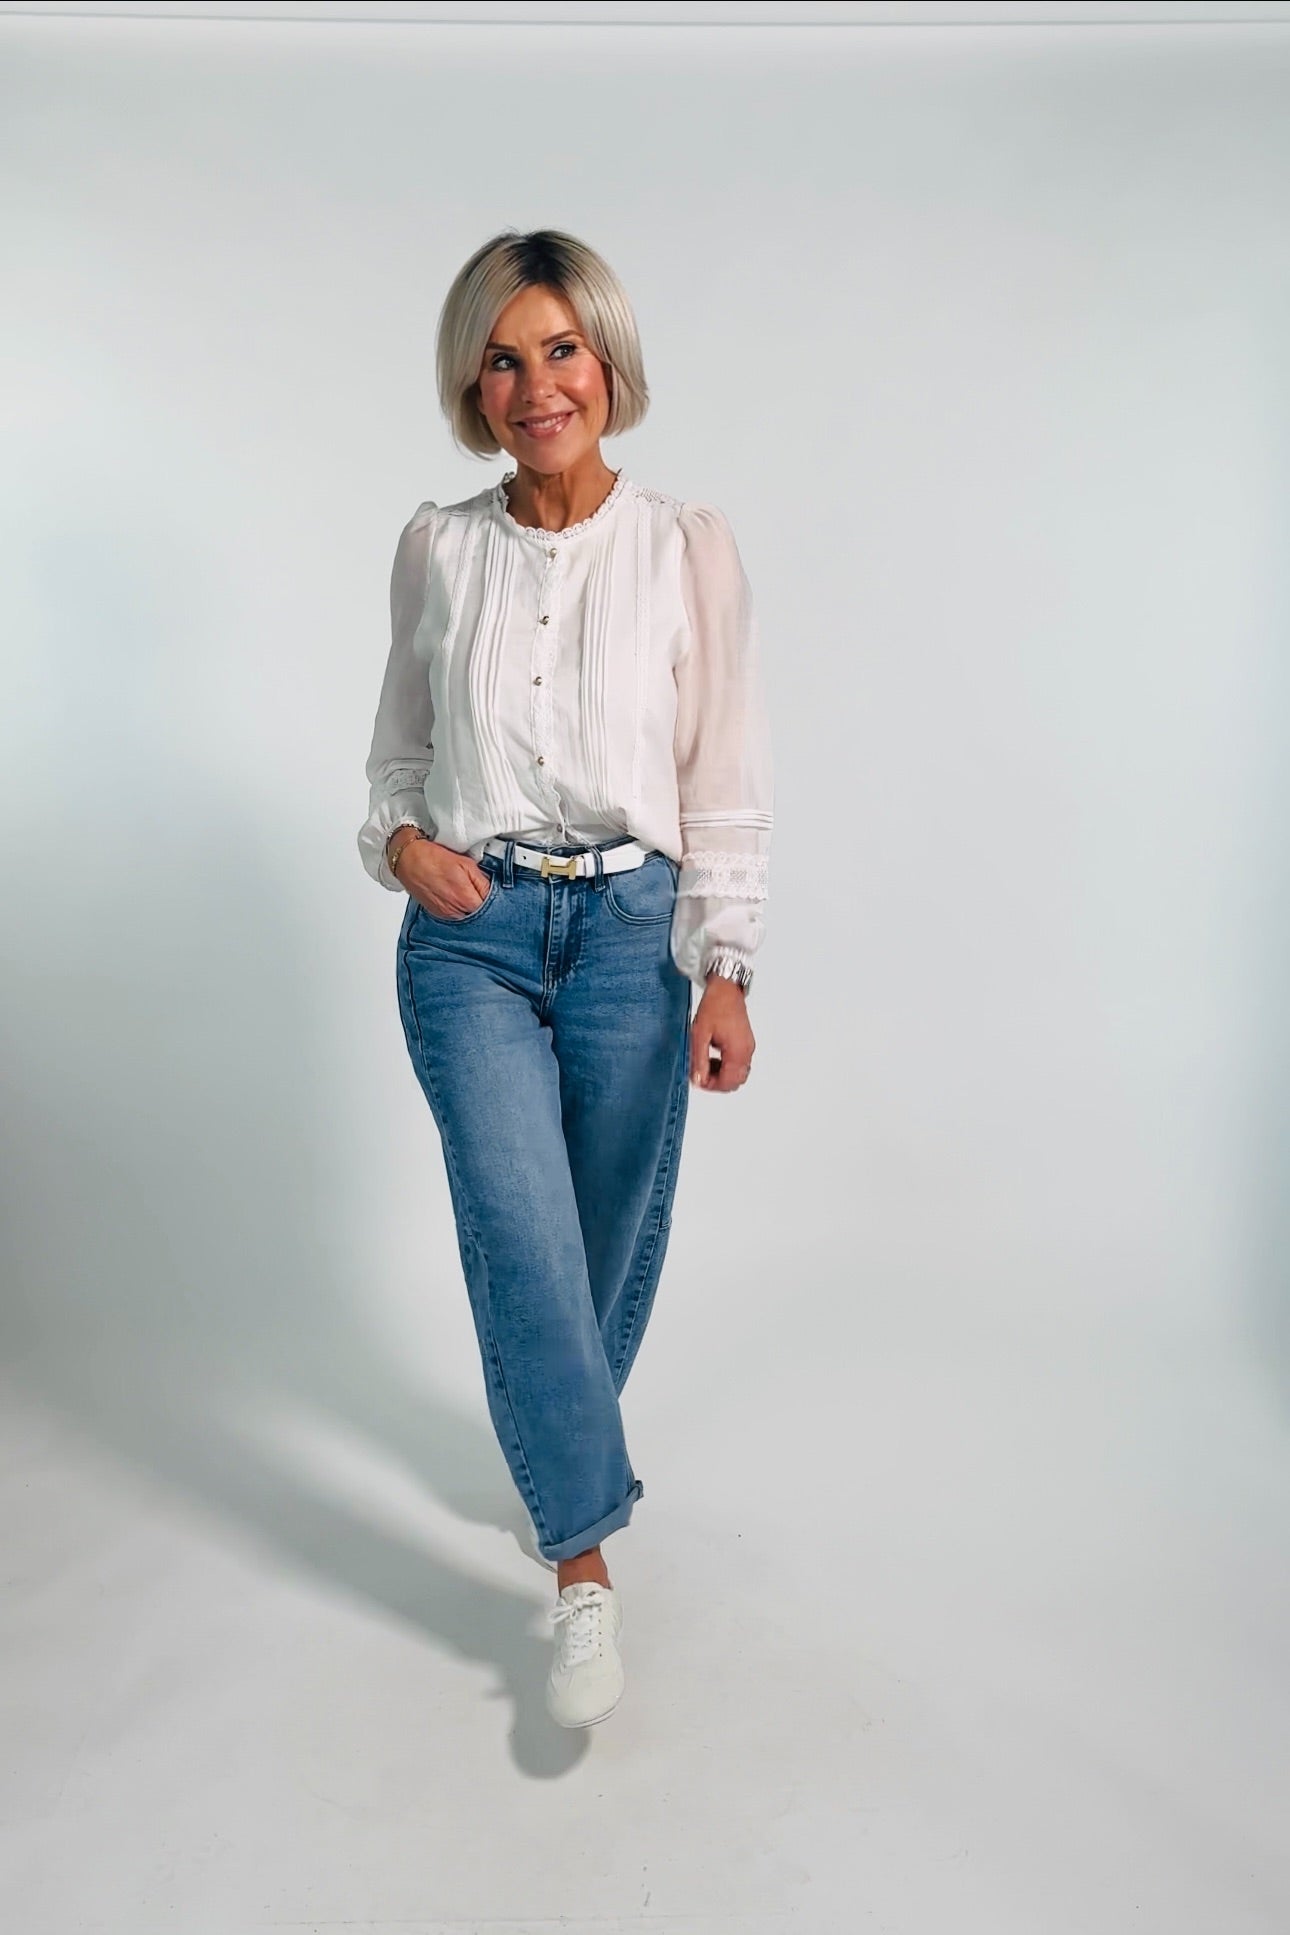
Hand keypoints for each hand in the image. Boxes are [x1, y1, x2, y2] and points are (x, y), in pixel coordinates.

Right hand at [392, 835, 491, 918]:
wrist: (409, 860)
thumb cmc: (435, 859)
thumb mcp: (467, 864)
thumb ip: (482, 881)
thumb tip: (493, 891)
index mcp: (466, 899)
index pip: (490, 909)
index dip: (494, 900)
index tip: (493, 893)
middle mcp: (456, 911)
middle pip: (479, 915)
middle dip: (483, 905)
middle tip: (480, 892)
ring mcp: (446, 915)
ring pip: (467, 916)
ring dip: (470, 908)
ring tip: (466, 892)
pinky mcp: (437, 914)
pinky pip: (454, 916)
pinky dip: (458, 909)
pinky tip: (455, 897)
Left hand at [690, 977, 754, 1091]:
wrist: (726, 989)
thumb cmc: (715, 1006)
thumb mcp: (700, 1035)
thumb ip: (699, 1060)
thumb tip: (698, 1079)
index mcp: (737, 1051)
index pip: (728, 1082)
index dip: (711, 1086)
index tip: (698, 1079)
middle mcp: (746, 1051)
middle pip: (735, 1082)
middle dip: (718, 1082)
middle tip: (702, 1073)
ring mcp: (748, 1047)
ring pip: (739, 1074)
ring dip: (723, 1074)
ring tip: (707, 1062)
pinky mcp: (747, 1042)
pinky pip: (740, 1063)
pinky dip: (728, 1066)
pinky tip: (715, 1056)